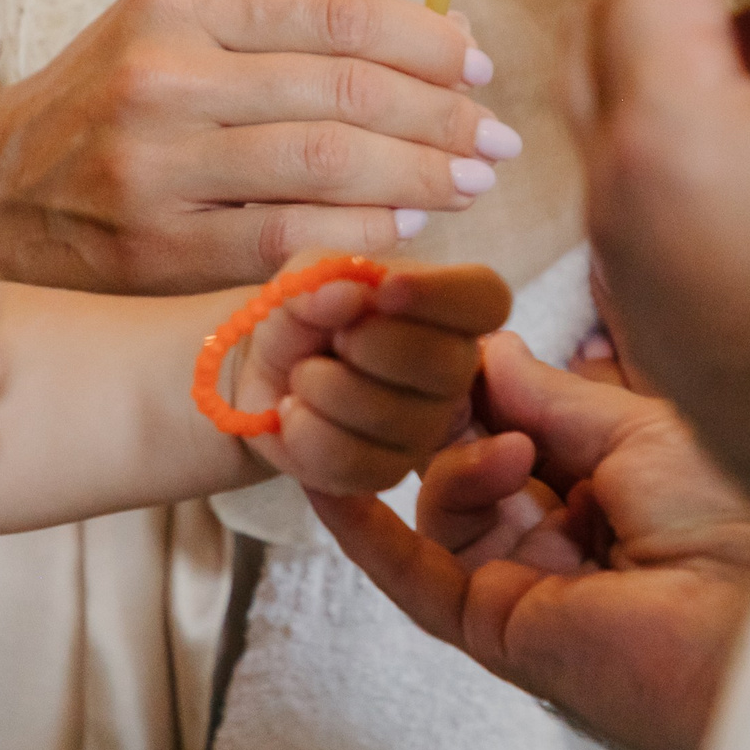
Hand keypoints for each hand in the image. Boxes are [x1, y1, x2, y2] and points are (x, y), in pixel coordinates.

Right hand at [0, 0, 516, 294]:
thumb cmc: (104, 104)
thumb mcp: (178, 35)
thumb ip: (292, 35)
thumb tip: (445, 37)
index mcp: (176, 0)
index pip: (335, 11)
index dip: (426, 41)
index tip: (481, 67)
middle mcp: (163, 72)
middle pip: (344, 91)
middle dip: (442, 116)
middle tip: (496, 140)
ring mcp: (156, 164)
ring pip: (326, 165)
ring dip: (419, 176)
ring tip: (470, 183)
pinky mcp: (155, 245)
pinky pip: (288, 237)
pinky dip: (360, 231)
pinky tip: (403, 228)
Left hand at [234, 257, 512, 495]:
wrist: (262, 370)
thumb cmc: (301, 316)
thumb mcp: (302, 279)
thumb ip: (322, 278)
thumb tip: (350, 295)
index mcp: (446, 311)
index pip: (487, 299)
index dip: (444, 294)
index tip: (387, 288)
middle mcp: (450, 371)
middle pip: (450, 367)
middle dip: (375, 346)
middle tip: (335, 338)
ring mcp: (424, 427)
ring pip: (397, 419)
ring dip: (327, 388)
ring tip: (303, 374)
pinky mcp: (385, 471)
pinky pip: (355, 462)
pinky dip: (306, 431)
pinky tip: (294, 411)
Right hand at [311, 333, 749, 749]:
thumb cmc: (737, 519)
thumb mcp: (636, 429)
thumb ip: (548, 396)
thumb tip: (486, 347)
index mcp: (609, 491)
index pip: (512, 424)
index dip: (470, 379)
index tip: (427, 325)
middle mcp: (564, 541)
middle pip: (466, 464)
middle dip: (437, 412)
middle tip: (410, 367)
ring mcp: (525, 587)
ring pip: (441, 511)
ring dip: (451, 465)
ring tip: (510, 455)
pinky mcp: (495, 631)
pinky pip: (412, 577)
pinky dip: (362, 528)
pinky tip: (320, 476)